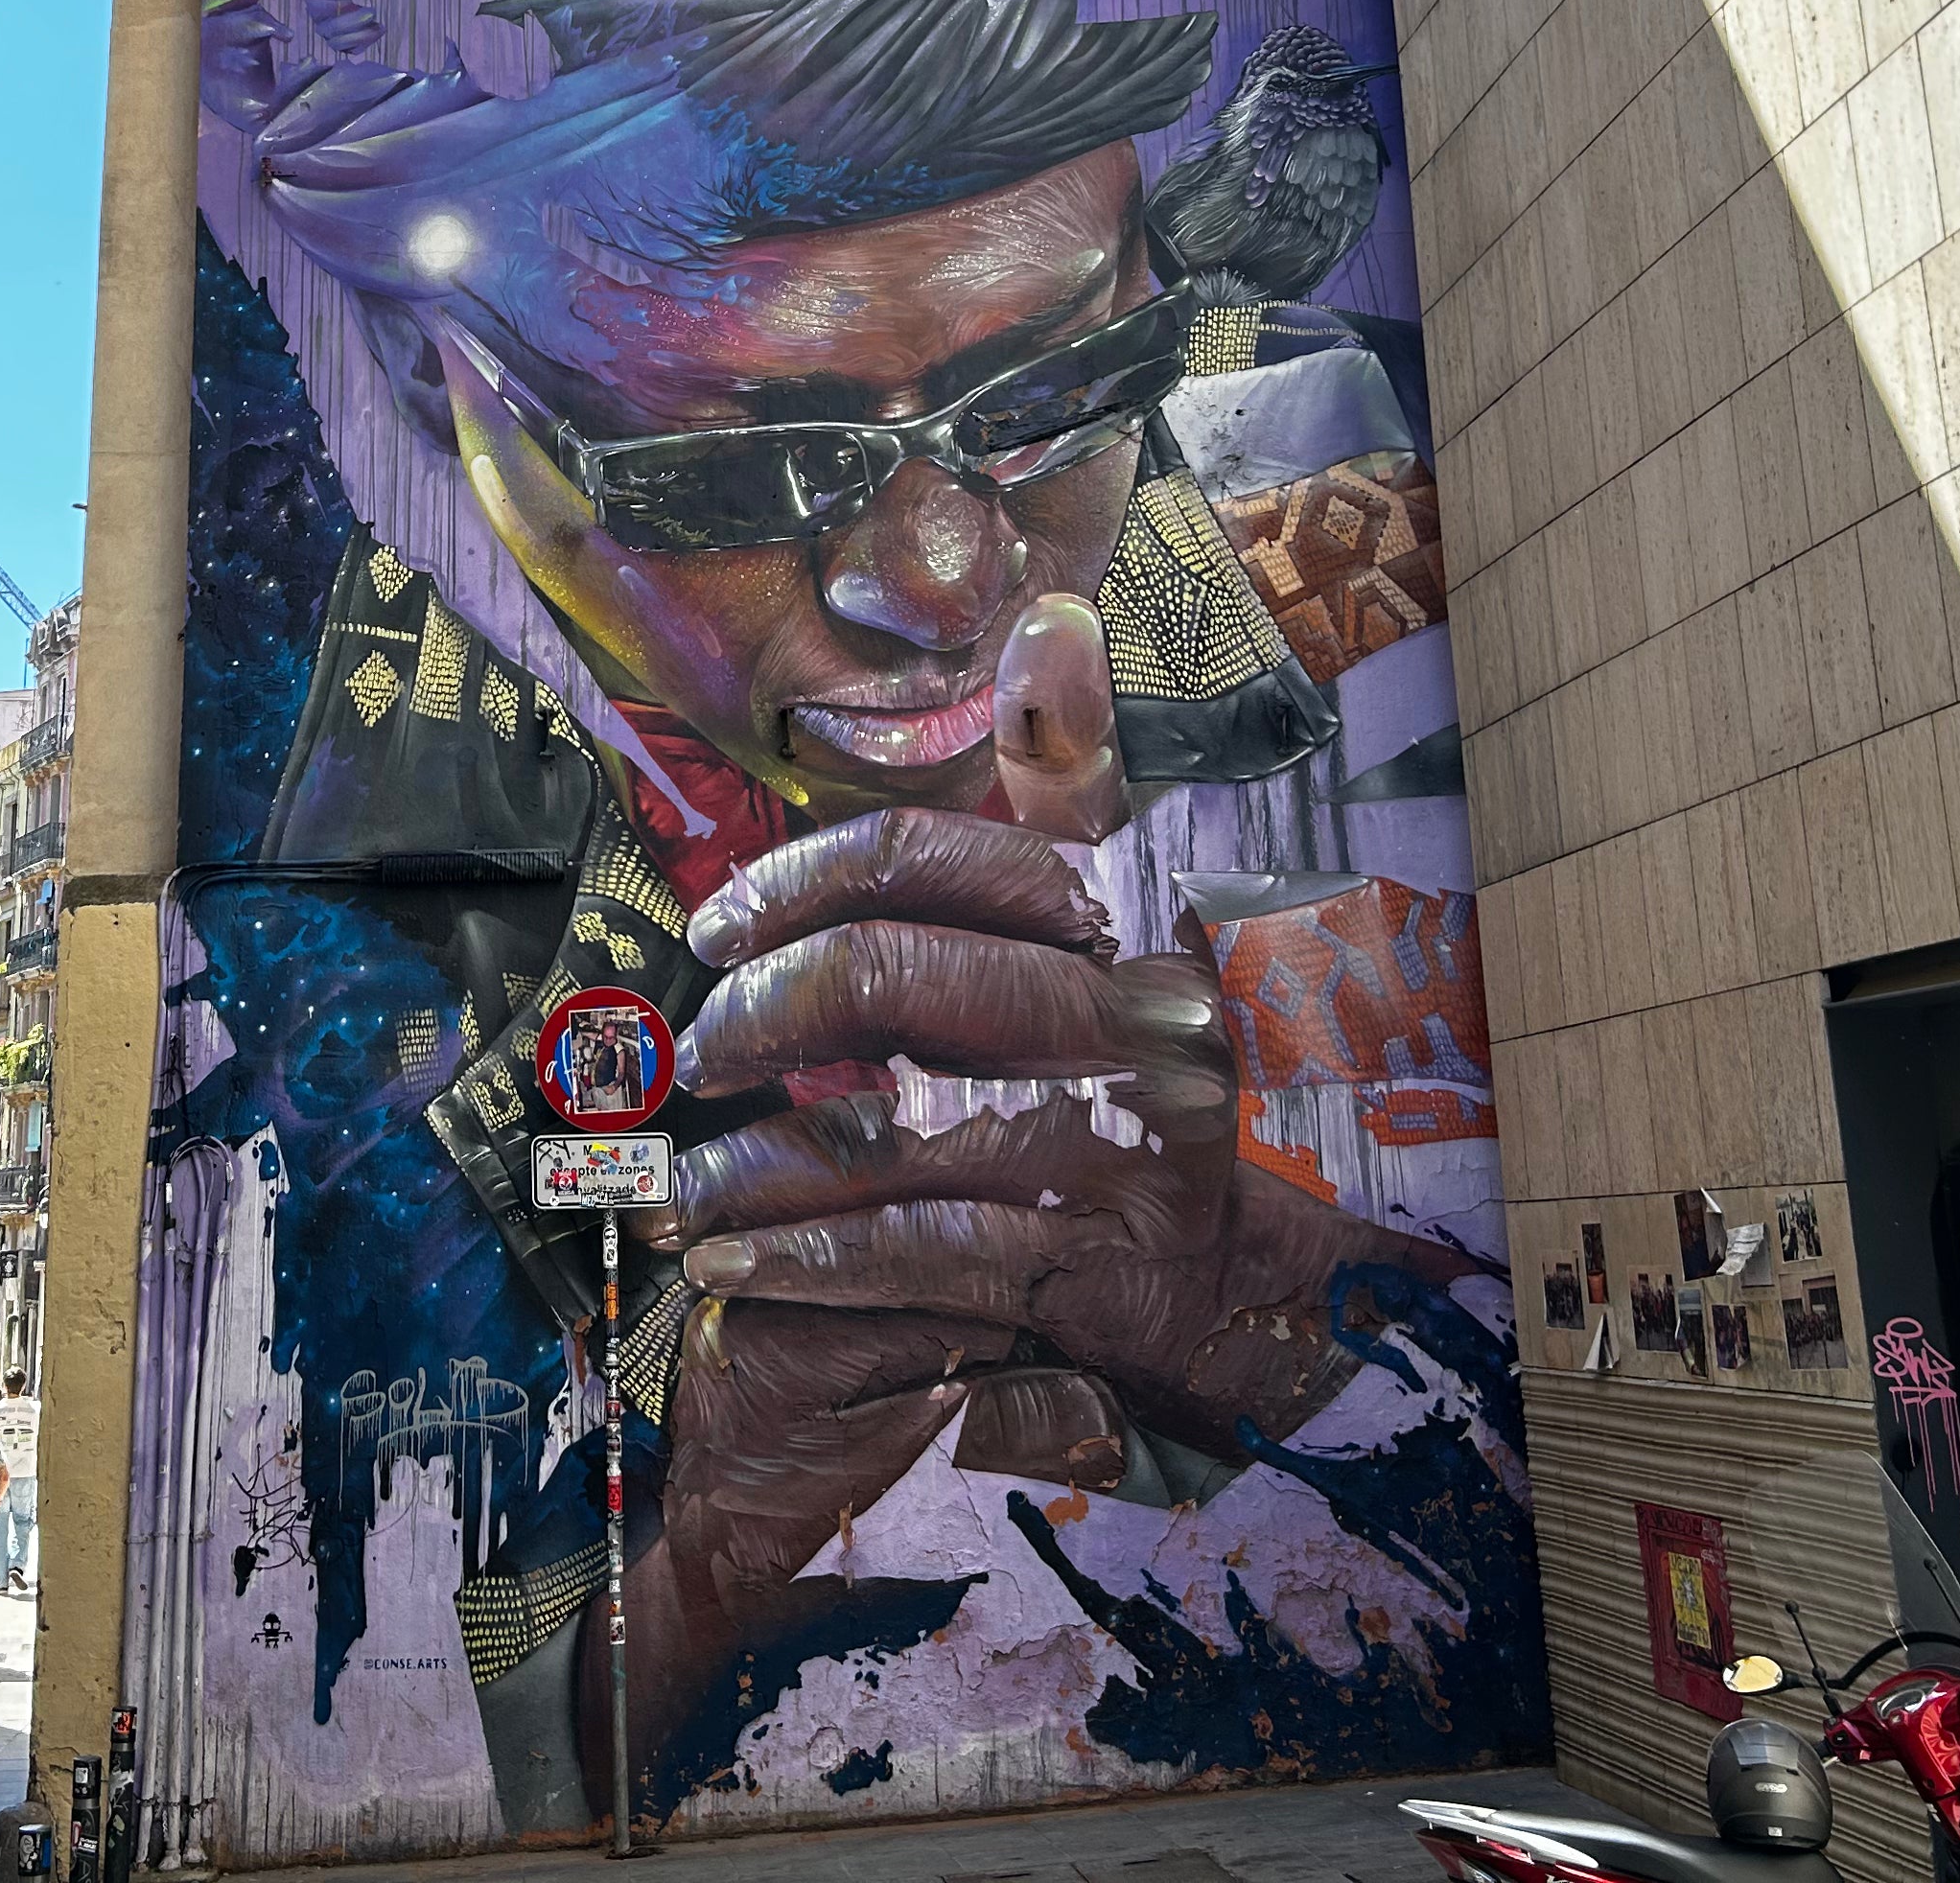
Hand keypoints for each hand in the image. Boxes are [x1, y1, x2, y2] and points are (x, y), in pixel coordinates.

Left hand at [672, 597, 1412, 1446]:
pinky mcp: (1089, 1269)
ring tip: (682, 1184)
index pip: (939, 863)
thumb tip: (1022, 662)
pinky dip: (803, 1260)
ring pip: (883, 1130)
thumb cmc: (1154, 1119)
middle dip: (762, 1013)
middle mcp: (1120, 1030)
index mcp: (1113, 940)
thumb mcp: (1125, 968)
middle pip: (895, 977)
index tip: (717, 929)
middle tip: (699, 1057)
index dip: (805, 881)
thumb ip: (1049, 836)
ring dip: (755, 1161)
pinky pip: (912, 1252)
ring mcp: (1108, 1151)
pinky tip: (733, 1263)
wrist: (1278, 1296)